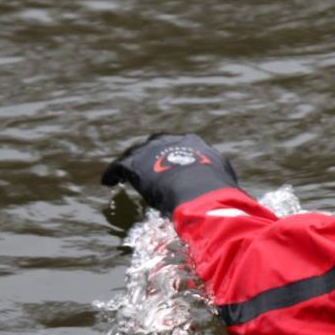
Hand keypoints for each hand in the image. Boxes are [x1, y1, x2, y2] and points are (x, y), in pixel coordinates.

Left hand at [102, 132, 239, 214]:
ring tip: (122, 175)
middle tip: (146, 167)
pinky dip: (112, 174)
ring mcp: (151, 151)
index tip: (171, 165)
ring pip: (135, 154)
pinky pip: (118, 167)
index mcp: (194, 143)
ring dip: (130, 164)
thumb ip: (216, 180)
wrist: (199, 189)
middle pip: (155, 144)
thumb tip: (226, 193)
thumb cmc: (216, 189)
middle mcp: (171, 141)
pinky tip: (108, 182)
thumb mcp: (222, 180)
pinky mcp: (134, 164)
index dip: (174, 155)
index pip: (181, 145)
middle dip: (150, 155)